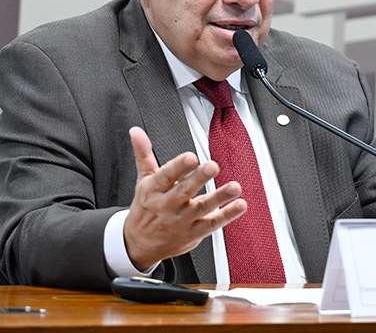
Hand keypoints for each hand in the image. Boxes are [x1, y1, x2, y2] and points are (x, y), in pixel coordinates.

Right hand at [122, 127, 246, 269]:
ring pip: (202, 207)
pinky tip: (240, 205)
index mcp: (153, 189)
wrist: (138, 245)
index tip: (190, 157)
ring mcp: (181, 221)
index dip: (178, 166)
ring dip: (220, 197)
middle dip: (199, 178)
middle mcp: (167, 205)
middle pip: (184, 191)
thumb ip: (144, 154)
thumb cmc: (145, 208)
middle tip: (213, 166)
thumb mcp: (143, 180)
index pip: (165, 176)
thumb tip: (136, 131)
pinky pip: (212, 224)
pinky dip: (227, 215)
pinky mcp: (193, 233)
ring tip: (235, 187)